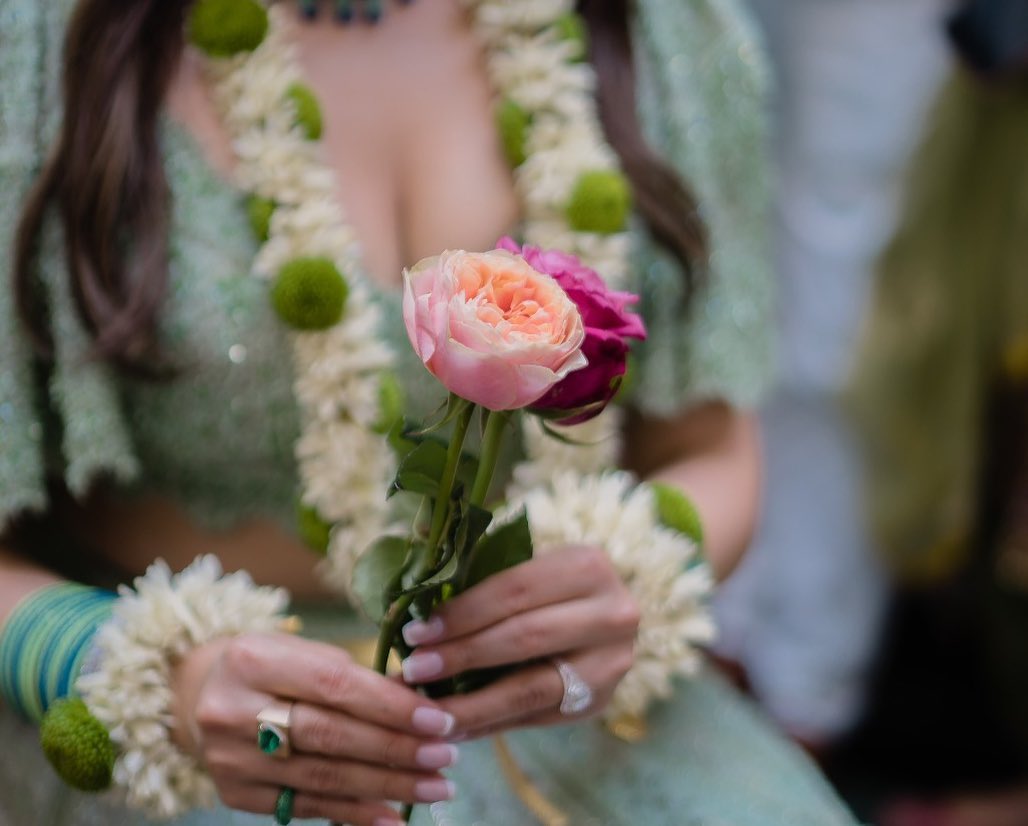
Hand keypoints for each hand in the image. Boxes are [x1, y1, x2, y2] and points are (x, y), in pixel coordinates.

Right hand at [171, 632, 459, 824]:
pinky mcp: (235, 794)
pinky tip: (395, 817)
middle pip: (330, 735)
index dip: (391, 706)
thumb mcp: (306, 653)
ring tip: (435, 786)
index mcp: (253, 659)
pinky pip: (307, 806)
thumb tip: (425, 702)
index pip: (334, 686)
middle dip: (396, 749)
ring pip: (323, 776)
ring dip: (387, 785)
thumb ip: (359, 676)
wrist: (200, 694)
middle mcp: (232, 710)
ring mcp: (230, 758)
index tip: (438, 720)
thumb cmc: (273, 666)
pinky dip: (356, 813)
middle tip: (446, 756)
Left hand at [399, 546, 639, 738]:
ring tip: (427, 710)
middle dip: (462, 656)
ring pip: (531, 689)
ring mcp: (610, 663)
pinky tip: (454, 725)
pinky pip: (534, 717)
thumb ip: (481, 576)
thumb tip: (418, 594)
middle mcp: (611, 614)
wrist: (604, 619)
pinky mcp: (599, 702)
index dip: (463, 613)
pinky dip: (489, 723)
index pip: (514, 590)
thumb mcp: (528, 568)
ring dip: (471, 703)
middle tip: (413, 671)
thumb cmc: (549, 587)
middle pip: (523, 638)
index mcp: (587, 567)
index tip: (416, 632)